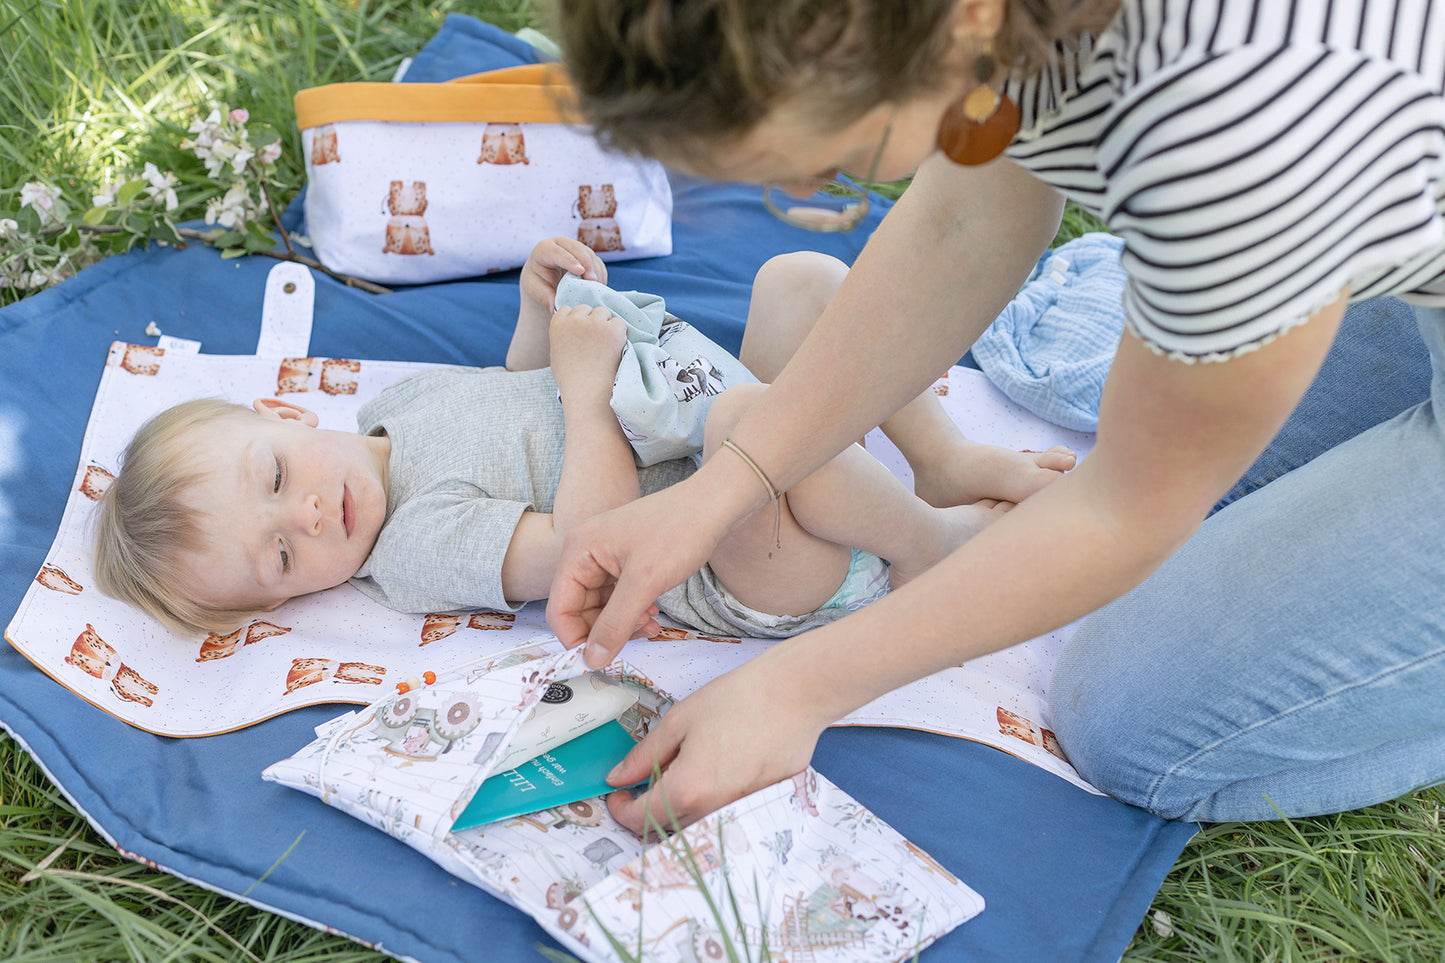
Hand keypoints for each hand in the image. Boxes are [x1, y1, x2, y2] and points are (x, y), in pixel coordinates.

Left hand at [521, 236, 606, 312]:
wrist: (545, 276)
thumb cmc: (538, 282)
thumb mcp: (536, 289)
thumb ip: (545, 297)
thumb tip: (555, 310)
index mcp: (544, 249)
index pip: (557, 252)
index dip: (569, 261)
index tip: (580, 271)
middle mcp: (561, 243)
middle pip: (577, 249)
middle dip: (587, 264)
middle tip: (593, 280)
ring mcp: (576, 247)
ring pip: (590, 255)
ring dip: (596, 271)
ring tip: (598, 286)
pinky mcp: (587, 255)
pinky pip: (597, 262)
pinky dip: (600, 274)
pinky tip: (599, 286)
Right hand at [547, 478, 730, 666]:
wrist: (713, 505)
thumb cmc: (679, 530)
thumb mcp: (644, 583)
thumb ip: (615, 624)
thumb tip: (593, 658)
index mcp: (579, 550)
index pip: (560, 608)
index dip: (576, 638)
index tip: (599, 659)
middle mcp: (587, 552)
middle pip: (580, 610)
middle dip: (606, 630)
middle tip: (636, 636)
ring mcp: (606, 556)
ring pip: (602, 606)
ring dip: (622, 623)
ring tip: (650, 623)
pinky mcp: (625, 561)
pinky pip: (618, 597)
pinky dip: (633, 611)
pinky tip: (653, 614)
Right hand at [549, 304, 626, 403]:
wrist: (587, 392)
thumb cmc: (571, 380)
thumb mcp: (557, 354)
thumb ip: (563, 336)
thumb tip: (572, 328)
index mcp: (558, 324)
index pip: (569, 309)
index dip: (577, 322)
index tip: (581, 336)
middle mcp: (575, 320)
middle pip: (587, 309)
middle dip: (592, 321)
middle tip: (596, 342)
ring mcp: (595, 323)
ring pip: (604, 313)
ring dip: (606, 325)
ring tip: (605, 346)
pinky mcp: (613, 329)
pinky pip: (619, 323)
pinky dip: (619, 334)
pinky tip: (614, 349)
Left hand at [603, 657, 825, 834]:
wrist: (796, 694)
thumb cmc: (738, 699)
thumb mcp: (679, 720)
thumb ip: (644, 755)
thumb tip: (618, 778)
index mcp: (687, 790)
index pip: (639, 820)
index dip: (620, 809)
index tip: (617, 793)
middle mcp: (713, 812)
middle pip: (667, 829)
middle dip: (648, 810)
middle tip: (645, 779)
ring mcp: (740, 813)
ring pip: (695, 825)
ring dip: (678, 809)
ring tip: (682, 770)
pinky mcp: (762, 807)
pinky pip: (724, 815)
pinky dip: (710, 802)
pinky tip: (715, 770)